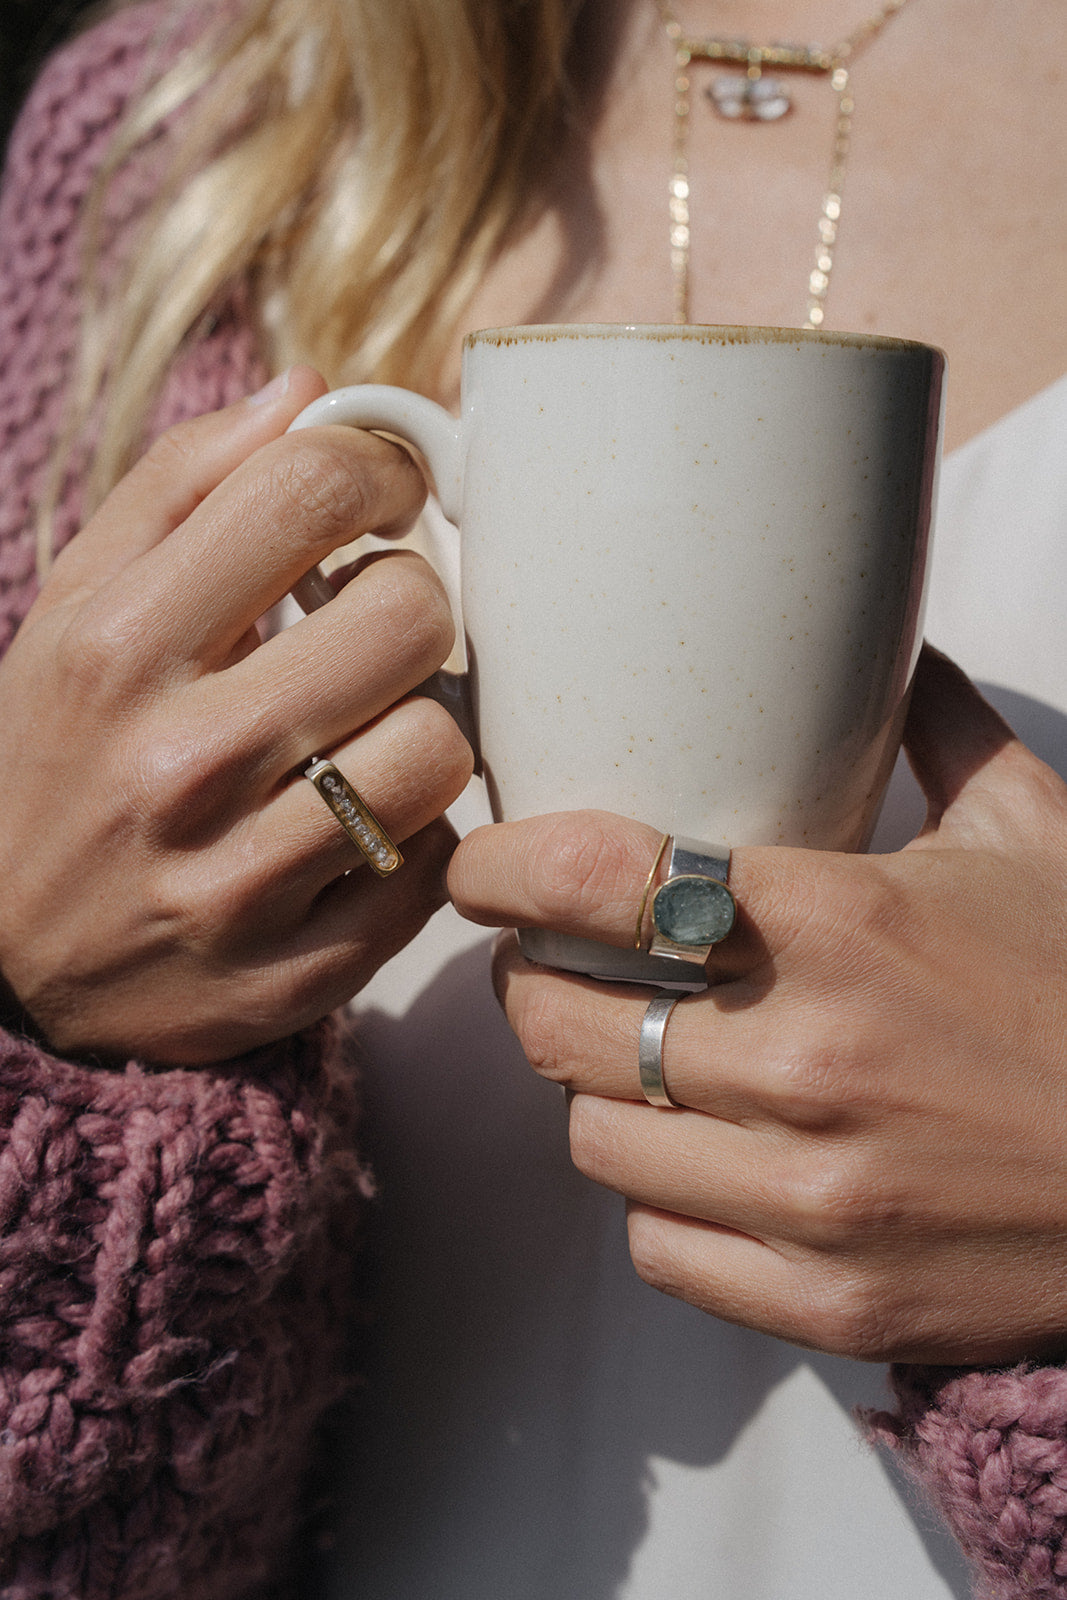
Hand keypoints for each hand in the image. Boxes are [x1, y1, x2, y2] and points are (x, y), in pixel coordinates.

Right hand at [0, 367, 471, 1063]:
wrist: (9, 960)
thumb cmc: (62, 754)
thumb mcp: (75, 608)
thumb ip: (182, 486)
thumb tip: (309, 392)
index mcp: (117, 648)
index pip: (305, 492)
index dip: (378, 470)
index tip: (383, 495)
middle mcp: (177, 763)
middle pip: (409, 616)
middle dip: (413, 604)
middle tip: (378, 624)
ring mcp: (239, 881)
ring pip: (438, 748)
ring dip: (422, 726)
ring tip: (368, 730)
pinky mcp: (297, 973)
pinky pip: (433, 868)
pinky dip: (414, 838)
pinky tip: (359, 825)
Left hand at [448, 647, 1066, 1364]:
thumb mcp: (1039, 834)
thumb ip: (940, 732)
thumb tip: (884, 650)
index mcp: (842, 924)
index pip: (596, 880)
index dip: (502, 868)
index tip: (480, 866)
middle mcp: (804, 1061)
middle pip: (557, 1021)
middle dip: (530, 981)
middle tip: (551, 959)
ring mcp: (809, 1197)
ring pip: (593, 1139)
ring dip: (596, 1092)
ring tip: (633, 1057)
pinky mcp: (826, 1299)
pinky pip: (658, 1246)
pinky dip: (658, 1198)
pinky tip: (698, 1160)